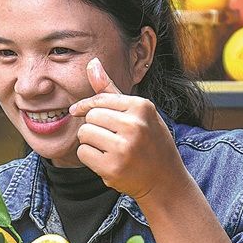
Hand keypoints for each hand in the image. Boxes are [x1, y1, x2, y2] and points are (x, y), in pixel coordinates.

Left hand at [67, 58, 183, 200]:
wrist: (165, 180)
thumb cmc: (150, 142)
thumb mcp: (138, 112)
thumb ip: (111, 89)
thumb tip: (92, 62)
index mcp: (142, 107)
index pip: (99, 99)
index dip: (86, 106)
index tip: (77, 111)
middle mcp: (134, 125)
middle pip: (90, 116)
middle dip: (93, 126)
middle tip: (109, 138)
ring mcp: (124, 147)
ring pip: (84, 134)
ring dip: (90, 142)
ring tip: (109, 149)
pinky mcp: (113, 167)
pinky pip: (83, 153)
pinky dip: (90, 158)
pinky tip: (107, 161)